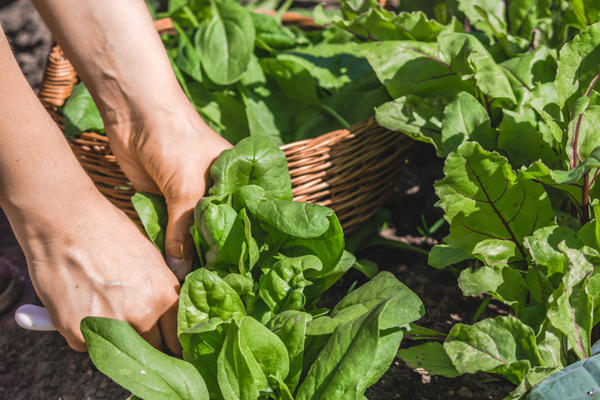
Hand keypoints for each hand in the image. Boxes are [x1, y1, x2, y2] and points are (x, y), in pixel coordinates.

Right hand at [23, 192, 181, 352]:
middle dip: (146, 341)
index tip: (168, 341)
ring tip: (104, 309)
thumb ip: (159, 291)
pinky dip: (86, 332)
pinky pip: (88, 344)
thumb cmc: (109, 231)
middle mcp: (141, 317)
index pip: (177, 336)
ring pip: (120, 349)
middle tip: (133, 325)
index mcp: (164, 297)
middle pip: (151, 347)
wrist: (66, 222)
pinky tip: (82, 306)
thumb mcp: (151, 260)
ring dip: (116, 339)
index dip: (173, 339)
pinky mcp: (77, 333)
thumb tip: (165, 312)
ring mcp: (109, 327)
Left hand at [105, 98, 231, 278]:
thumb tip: (182, 272)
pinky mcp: (163, 200)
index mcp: (234, 182)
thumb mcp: (186, 190)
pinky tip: (172, 267)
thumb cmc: (176, 143)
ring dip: (188, 253)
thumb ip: (185, 231)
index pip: (244, 219)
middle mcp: (215, 191)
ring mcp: (187, 197)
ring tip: (196, 284)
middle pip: (216, 230)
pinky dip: (167, 245)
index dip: (243, 244)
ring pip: (190, 233)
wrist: (135, 115)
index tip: (243, 274)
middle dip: (214, 254)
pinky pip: (168, 229)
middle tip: (218, 285)